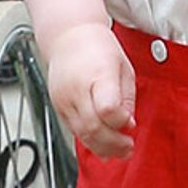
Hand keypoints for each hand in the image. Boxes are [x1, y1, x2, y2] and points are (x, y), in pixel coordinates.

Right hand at [43, 22, 136, 158]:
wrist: (68, 36)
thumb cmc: (97, 48)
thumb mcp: (123, 68)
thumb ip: (127, 98)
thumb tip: (128, 124)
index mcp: (98, 73)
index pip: (107, 109)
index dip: (121, 122)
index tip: (130, 122)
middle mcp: (77, 88)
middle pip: (93, 127)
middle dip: (114, 143)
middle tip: (128, 147)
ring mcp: (64, 98)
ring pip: (81, 133)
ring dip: (102, 147)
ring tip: (118, 151)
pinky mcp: (57, 106)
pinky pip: (73, 130)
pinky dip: (88, 141)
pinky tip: (101, 145)